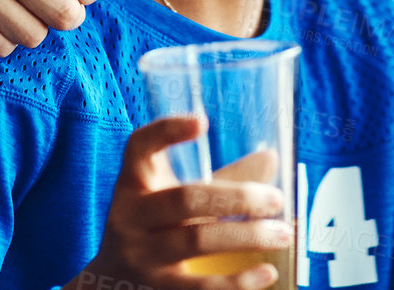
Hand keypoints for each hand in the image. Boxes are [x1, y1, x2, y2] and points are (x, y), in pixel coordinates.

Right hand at [77, 115, 291, 289]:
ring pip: (197, 240)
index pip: (140, 146)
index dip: (167, 130)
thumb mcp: (173, 197)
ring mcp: (141, 255)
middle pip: (185, 198)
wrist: (109, 281)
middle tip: (276, 199)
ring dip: (247, 236)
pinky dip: (237, 282)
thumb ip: (219, 180)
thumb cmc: (154, 228)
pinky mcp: (156, 289)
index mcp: (134, 182)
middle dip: (237, 197)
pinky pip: (200, 286)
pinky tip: (267, 273)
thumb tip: (271, 159)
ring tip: (283, 234)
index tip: (202, 121)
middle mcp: (131, 216)